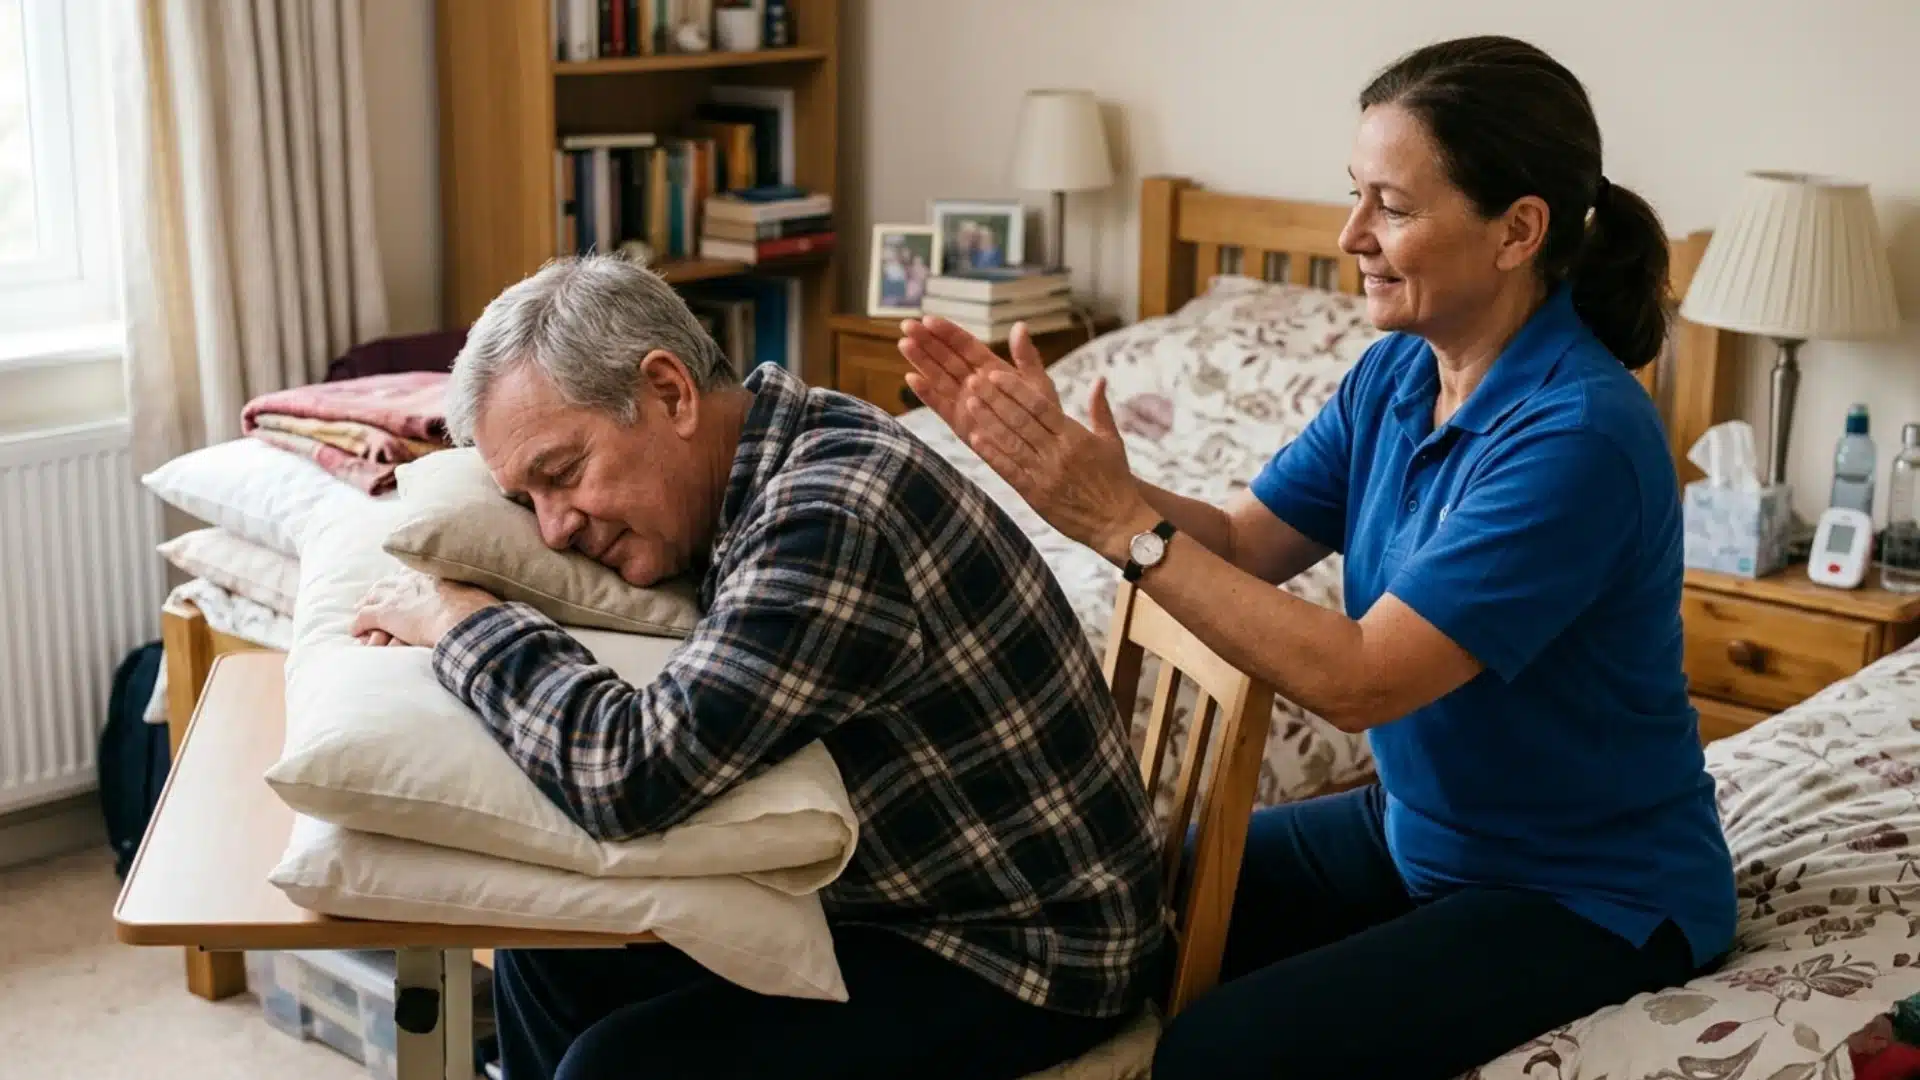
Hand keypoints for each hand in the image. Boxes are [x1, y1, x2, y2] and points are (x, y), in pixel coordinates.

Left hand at [350, 569, 500, 648]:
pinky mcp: (386, 614)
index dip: (408, 580)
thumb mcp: (482, 599)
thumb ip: (478, 600)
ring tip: (361, 610)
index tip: (406, 583)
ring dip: (366, 604)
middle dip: (382, 589)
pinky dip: (358, 625)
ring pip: (373, 596)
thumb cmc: (481, 614)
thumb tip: (494, 608)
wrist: (466, 621)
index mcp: (438, 576)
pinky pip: (364, 618)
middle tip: (376, 595)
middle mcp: (415, 581)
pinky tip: (356, 632)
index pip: (416, 573)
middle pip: (391, 581)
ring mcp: (399, 596)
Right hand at [897, 316, 1040, 441]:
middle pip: (945, 357)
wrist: (1041, 448)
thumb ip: (1026, 356)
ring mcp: (964, 401)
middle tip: (906, 325)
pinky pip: (939, 405)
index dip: (947, 332)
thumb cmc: (1041, 413)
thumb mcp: (1037, 381)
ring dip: (921, 361)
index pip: (965, 345)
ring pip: (938, 376)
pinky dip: (926, 393)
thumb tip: (1020, 326)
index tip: (928, 319)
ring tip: (904, 343)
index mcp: (990, 367)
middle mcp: (973, 381)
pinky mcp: (958, 422)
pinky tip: (911, 378)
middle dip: (926, 341)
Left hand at [901, 317, 1152, 561]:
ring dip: (987, 421)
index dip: (1015, 389)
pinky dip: (992, 454)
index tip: (995, 374)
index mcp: (1075, 436)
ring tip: (968, 402)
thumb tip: (1099, 378)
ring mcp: (1045, 474)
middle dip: (995, 398)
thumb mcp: (1112, 441)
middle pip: (1021, 420)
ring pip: (1011, 442)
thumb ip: (1100, 409)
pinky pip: (1009, 471)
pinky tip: (974, 439)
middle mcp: (1058, 452)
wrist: (1118, 522)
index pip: (1040, 406)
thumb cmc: (1115, 480)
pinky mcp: (1036, 495)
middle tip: (973, 379)